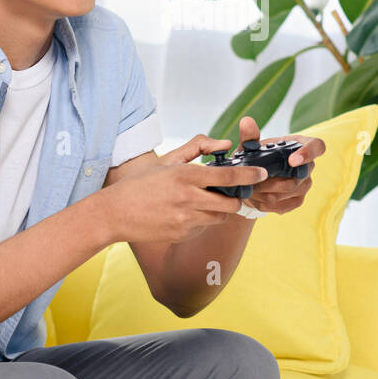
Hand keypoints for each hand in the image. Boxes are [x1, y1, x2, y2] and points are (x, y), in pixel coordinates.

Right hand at [102, 134, 267, 243]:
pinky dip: (201, 221)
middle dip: (235, 199)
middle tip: (230, 193)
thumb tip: (225, 144)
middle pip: (231, 203)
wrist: (115, 213)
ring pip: (219, 217)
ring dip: (218, 210)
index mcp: (186, 175)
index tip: (262, 173)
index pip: (227, 177)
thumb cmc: (142, 183)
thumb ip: (198, 147)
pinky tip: (184, 214)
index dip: (249, 175)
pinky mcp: (182, 234)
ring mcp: (185, 220)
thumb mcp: (168, 159)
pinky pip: (203, 228)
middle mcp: (188, 198)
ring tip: (202, 202)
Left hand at [234, 116, 325, 215]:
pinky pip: (284, 205)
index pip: (317, 146)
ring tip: (250, 190)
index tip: (292, 161)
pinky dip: (267, 204)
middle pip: (298, 176)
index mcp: (300, 145)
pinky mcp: (298, 200)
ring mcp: (305, 184)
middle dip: (273, 181)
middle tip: (252, 182)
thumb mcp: (249, 147)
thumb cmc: (255, 159)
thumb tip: (246, 121)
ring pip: (289, 192)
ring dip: (266, 193)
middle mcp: (308, 165)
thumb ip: (249, 136)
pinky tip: (256, 199)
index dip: (308, 153)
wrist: (253, 182)